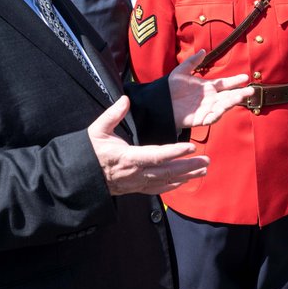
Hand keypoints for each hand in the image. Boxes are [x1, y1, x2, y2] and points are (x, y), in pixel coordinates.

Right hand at [88, 96, 210, 194]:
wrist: (80, 176)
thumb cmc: (89, 152)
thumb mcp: (97, 130)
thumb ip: (112, 115)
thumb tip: (125, 99)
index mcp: (128, 157)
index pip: (156, 156)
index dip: (175, 152)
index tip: (191, 147)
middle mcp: (135, 173)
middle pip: (167, 171)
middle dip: (189, 166)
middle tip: (207, 160)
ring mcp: (136, 183)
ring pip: (166, 181)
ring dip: (186, 176)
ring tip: (203, 170)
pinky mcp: (136, 188)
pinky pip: (158, 189)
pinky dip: (173, 185)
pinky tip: (184, 182)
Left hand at [168, 50, 252, 128]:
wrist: (160, 103)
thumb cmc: (170, 88)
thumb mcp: (181, 72)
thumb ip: (192, 62)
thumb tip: (203, 51)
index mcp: (208, 87)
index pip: (225, 84)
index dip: (235, 81)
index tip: (245, 77)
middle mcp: (211, 98)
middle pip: (229, 96)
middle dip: (240, 93)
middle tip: (250, 90)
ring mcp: (207, 109)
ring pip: (223, 106)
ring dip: (231, 102)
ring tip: (239, 97)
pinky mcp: (200, 119)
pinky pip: (211, 118)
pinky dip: (216, 115)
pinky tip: (220, 110)